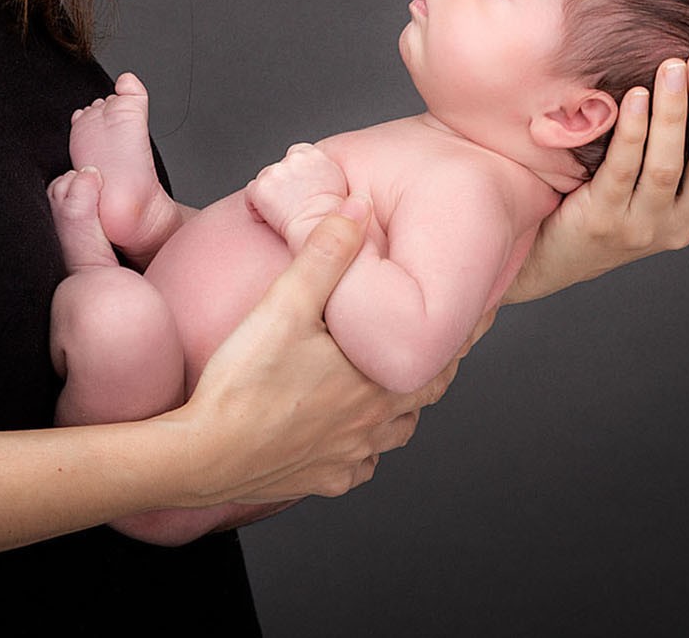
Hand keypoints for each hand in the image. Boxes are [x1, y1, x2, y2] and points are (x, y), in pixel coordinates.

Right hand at [163, 199, 443, 507]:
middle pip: (426, 392)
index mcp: (376, 382)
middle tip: (447, 344)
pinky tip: (352, 433)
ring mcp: (349, 456)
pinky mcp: (322, 478)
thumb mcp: (285, 304)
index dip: (464, 331)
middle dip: (438, 365)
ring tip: (401, 383)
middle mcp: (372, 424)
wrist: (204, 455)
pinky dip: (365, 446)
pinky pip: (359, 464)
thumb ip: (325, 254)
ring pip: (397, 430)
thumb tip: (357, 210)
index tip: (484, 313)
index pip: (440, 353)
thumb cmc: (244, 384)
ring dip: (405, 406)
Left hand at [244, 143, 349, 241]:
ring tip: (284, 213)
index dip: (294, 173)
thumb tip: (312, 176)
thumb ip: (320, 172)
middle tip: (291, 205)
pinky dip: (255, 207)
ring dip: (270, 195)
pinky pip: (251, 196)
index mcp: (313, 155)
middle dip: (281, 185)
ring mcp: (275, 172)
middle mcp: (293, 159)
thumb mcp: (336, 183)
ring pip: (264, 181)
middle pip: (278, 168)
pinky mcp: (261, 188)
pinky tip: (269, 218)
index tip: (297, 188)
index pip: (296, 154)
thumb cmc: (331, 216)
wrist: (321, 230)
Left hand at [504, 49, 688, 302]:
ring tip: (672, 67)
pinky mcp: (604, 221)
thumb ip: (685, 141)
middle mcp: (686, 221)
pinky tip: (634, 97)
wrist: (556, 254)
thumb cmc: (612, 197)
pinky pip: (622, 172)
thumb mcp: (661, 178)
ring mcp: (646, 225)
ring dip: (674, 113)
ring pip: (669, 167)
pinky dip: (632, 132)